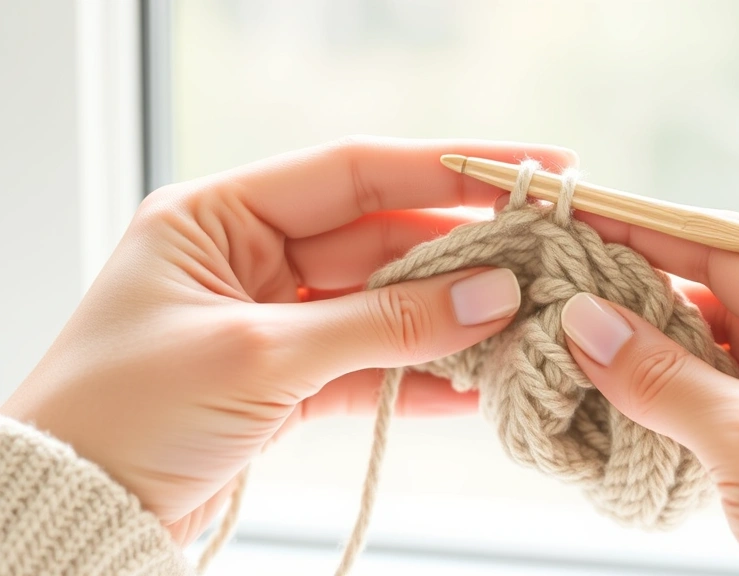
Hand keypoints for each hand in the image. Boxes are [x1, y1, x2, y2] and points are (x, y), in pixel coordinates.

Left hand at [0, 137, 576, 543]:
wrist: (77, 510)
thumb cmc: (126, 412)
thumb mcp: (260, 356)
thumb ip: (382, 324)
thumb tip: (492, 296)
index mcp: (220, 217)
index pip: (356, 172)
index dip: (448, 167)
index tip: (529, 169)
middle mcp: (249, 257)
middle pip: (380, 240)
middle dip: (459, 255)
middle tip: (541, 259)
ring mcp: (273, 320)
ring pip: (382, 306)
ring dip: (446, 320)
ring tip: (519, 325)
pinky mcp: (286, 381)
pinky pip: (368, 366)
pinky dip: (417, 377)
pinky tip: (472, 385)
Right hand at [558, 211, 738, 575]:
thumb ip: (667, 379)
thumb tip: (584, 320)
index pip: (729, 254)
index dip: (652, 231)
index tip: (583, 219)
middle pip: (719, 308)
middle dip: (642, 302)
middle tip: (562, 300)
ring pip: (719, 367)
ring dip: (654, 362)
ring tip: (579, 357)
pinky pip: (727, 416)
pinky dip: (676, 412)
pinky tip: (630, 415)